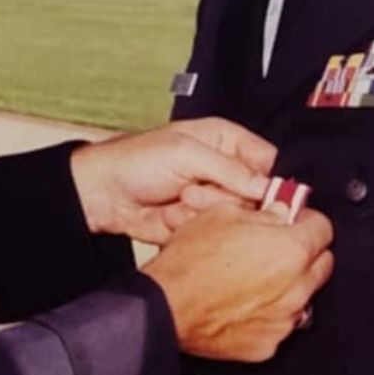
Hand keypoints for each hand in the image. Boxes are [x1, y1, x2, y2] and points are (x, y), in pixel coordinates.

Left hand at [70, 117, 275, 243]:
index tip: (262, 195)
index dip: (271, 181)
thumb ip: (231, 170)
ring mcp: (213, 199)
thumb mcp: (186, 154)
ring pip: (237, 217)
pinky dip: (194, 226)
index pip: (269, 161)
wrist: (102, 194)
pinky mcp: (201, 223)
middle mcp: (225, 170)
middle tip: (193, 190)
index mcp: (227, 141)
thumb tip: (269, 187)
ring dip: (207, 211)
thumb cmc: (137, 160)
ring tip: (179, 198)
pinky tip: (172, 216)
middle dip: (227, 197)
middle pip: (257, 195)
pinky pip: (216, 233)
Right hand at [141, 201, 334, 361]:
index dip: (306, 221)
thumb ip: (263, 213)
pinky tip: (244, 304)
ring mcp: (283, 320)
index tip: (295, 221)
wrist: (165, 307)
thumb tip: (281, 213)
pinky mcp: (267, 345)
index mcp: (291, 250)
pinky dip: (268, 314)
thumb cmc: (189, 262)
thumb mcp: (223, 214)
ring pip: (302, 297)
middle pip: (322, 264)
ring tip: (256, 278)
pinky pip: (280, 324)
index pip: (323, 228)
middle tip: (279, 246)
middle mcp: (295, 288)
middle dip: (304, 252)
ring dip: (288, 285)